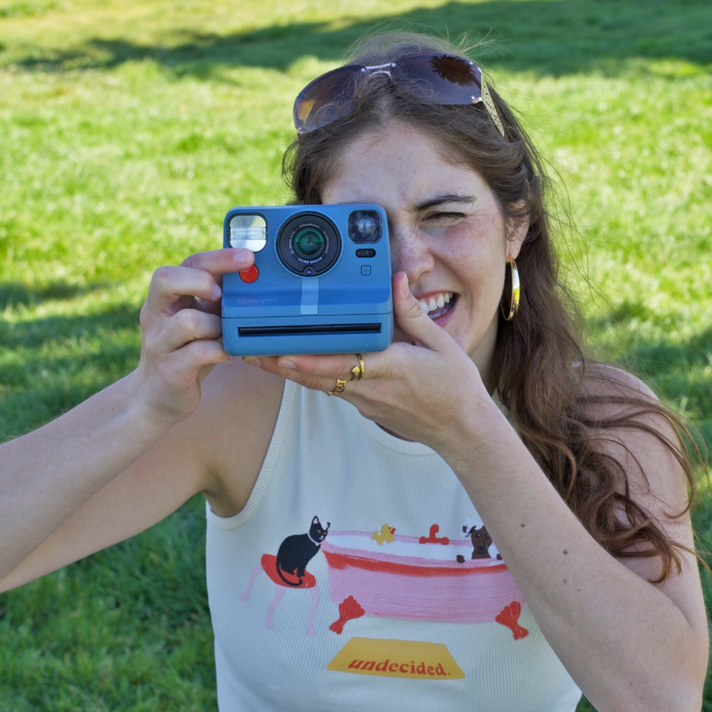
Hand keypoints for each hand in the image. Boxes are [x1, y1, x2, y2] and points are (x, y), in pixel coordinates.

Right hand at [130, 248, 252, 423]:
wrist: (158, 396)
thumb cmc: (186, 351)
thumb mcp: (200, 318)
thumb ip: (216, 298)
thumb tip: (253, 275)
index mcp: (166, 296)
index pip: (187, 263)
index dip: (218, 257)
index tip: (247, 257)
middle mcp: (156, 314)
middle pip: (165, 279)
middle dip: (201, 281)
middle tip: (222, 295)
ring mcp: (159, 342)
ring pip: (188, 321)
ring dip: (217, 325)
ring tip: (226, 334)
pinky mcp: (169, 369)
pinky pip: (198, 353)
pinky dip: (220, 351)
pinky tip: (227, 353)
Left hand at [244, 272, 496, 450]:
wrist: (462, 431)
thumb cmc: (456, 387)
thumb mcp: (441, 344)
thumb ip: (412, 312)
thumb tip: (396, 280)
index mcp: (391, 367)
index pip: (341, 364)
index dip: (308, 360)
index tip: (281, 351)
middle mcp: (372, 388)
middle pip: (317, 376)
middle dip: (281, 364)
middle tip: (249, 350)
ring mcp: (366, 401)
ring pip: (319, 384)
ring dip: (288, 372)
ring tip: (257, 357)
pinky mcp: (365, 407)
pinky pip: (331, 389)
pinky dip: (309, 377)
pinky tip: (291, 366)